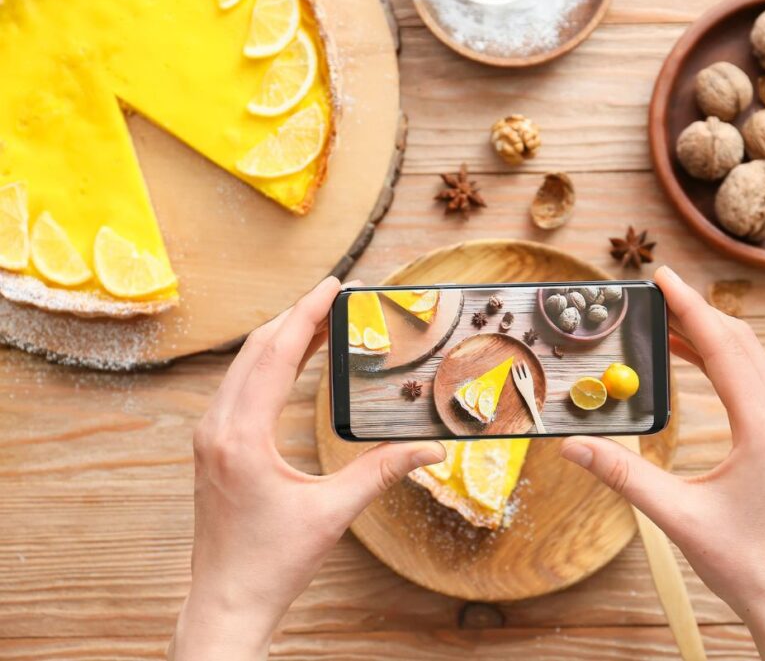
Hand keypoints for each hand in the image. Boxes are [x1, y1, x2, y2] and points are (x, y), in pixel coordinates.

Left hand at [169, 277, 444, 659]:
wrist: (226, 601)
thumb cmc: (271, 563)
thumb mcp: (333, 513)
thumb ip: (382, 472)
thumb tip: (432, 450)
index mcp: (241, 435)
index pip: (276, 353)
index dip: (307, 312)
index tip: (336, 285)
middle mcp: (217, 426)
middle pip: (257, 348)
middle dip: (298, 315)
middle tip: (339, 297)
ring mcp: (211, 435)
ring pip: (245, 365)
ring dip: (283, 337)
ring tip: (324, 320)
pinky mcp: (214, 446)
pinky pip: (242, 385)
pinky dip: (271, 362)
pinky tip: (295, 359)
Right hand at [560, 267, 764, 659]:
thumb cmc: (741, 560)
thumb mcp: (675, 516)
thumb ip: (622, 475)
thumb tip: (573, 446)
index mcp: (762, 427)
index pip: (723, 347)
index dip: (689, 307)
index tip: (661, 275)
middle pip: (741, 341)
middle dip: (697, 309)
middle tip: (656, 288)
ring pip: (751, 357)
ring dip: (711, 331)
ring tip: (667, 317)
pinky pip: (753, 378)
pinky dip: (722, 357)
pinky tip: (694, 357)